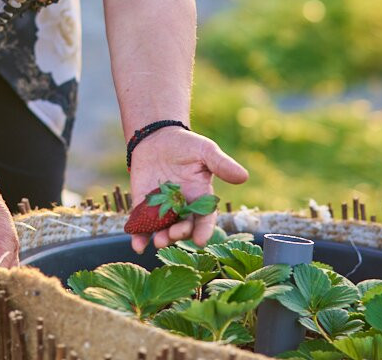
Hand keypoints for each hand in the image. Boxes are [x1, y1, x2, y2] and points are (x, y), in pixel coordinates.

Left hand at [127, 127, 247, 253]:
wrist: (158, 137)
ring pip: (163, 230)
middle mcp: (182, 209)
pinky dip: (139, 235)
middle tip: (173, 234)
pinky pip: (141, 224)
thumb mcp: (205, 151)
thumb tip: (243, 176)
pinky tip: (137, 244)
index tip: (200, 240)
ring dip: (161, 238)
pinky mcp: (142, 207)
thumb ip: (221, 164)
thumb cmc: (186, 145)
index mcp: (200, 199)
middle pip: (183, 227)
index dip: (203, 230)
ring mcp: (162, 210)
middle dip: (179, 233)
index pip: (204, 219)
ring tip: (158, 241)